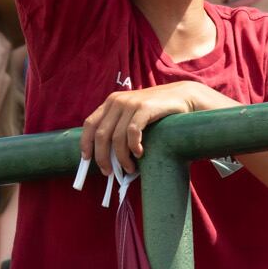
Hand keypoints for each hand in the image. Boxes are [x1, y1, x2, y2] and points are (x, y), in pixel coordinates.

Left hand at [81, 81, 219, 179]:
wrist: (182, 97)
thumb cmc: (157, 112)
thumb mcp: (133, 115)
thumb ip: (120, 128)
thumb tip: (108, 159)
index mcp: (111, 102)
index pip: (90, 124)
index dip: (85, 143)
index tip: (86, 160)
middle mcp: (118, 101)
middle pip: (102, 134)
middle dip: (102, 157)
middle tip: (109, 171)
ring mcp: (131, 103)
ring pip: (117, 137)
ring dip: (122, 157)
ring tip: (130, 168)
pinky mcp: (145, 107)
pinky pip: (132, 132)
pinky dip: (134, 146)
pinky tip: (140, 154)